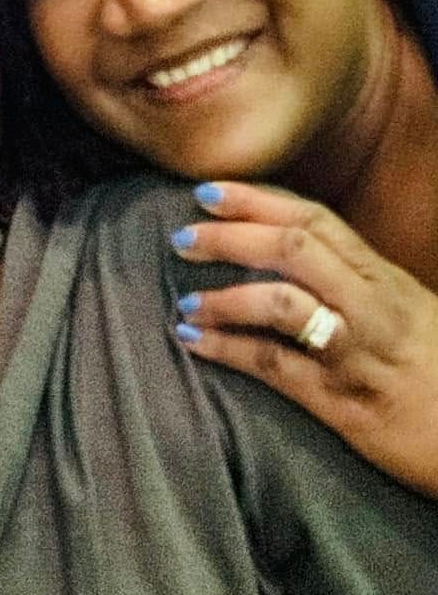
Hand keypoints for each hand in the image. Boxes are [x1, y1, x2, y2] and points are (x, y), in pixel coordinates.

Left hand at [171, 180, 437, 500]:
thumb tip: (285, 249)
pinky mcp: (346, 403)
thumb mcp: (405, 309)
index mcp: (383, 277)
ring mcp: (359, 353)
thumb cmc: (434, 370)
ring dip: (225, 298)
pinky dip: (229, 350)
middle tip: (182, 239)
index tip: (207, 191)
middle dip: (231, 238)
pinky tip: (195, 343)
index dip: (256, 200)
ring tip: (185, 302)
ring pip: (284, 304)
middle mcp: (373, 306)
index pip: (314, 219)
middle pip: (293, 250)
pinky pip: (278, 367)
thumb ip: (353, 279)